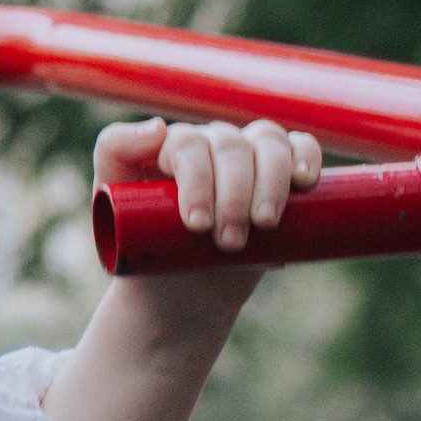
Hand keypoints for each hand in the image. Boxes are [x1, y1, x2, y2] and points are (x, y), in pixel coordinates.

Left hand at [94, 118, 321, 253]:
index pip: (187, 145)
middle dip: (233, 194)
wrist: (180, 295)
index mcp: (168, 149)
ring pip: (267, 142)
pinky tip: (305, 180)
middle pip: (229, 146)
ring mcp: (246, 157)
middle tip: (228, 240)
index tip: (197, 225)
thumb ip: (116, 154)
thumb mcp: (114, 208)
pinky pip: (298, 147)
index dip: (197, 179)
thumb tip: (159, 126)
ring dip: (270, 182)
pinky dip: (306, 156)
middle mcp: (209, 145)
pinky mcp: (279, 174)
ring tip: (263, 225)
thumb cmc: (143, 250)